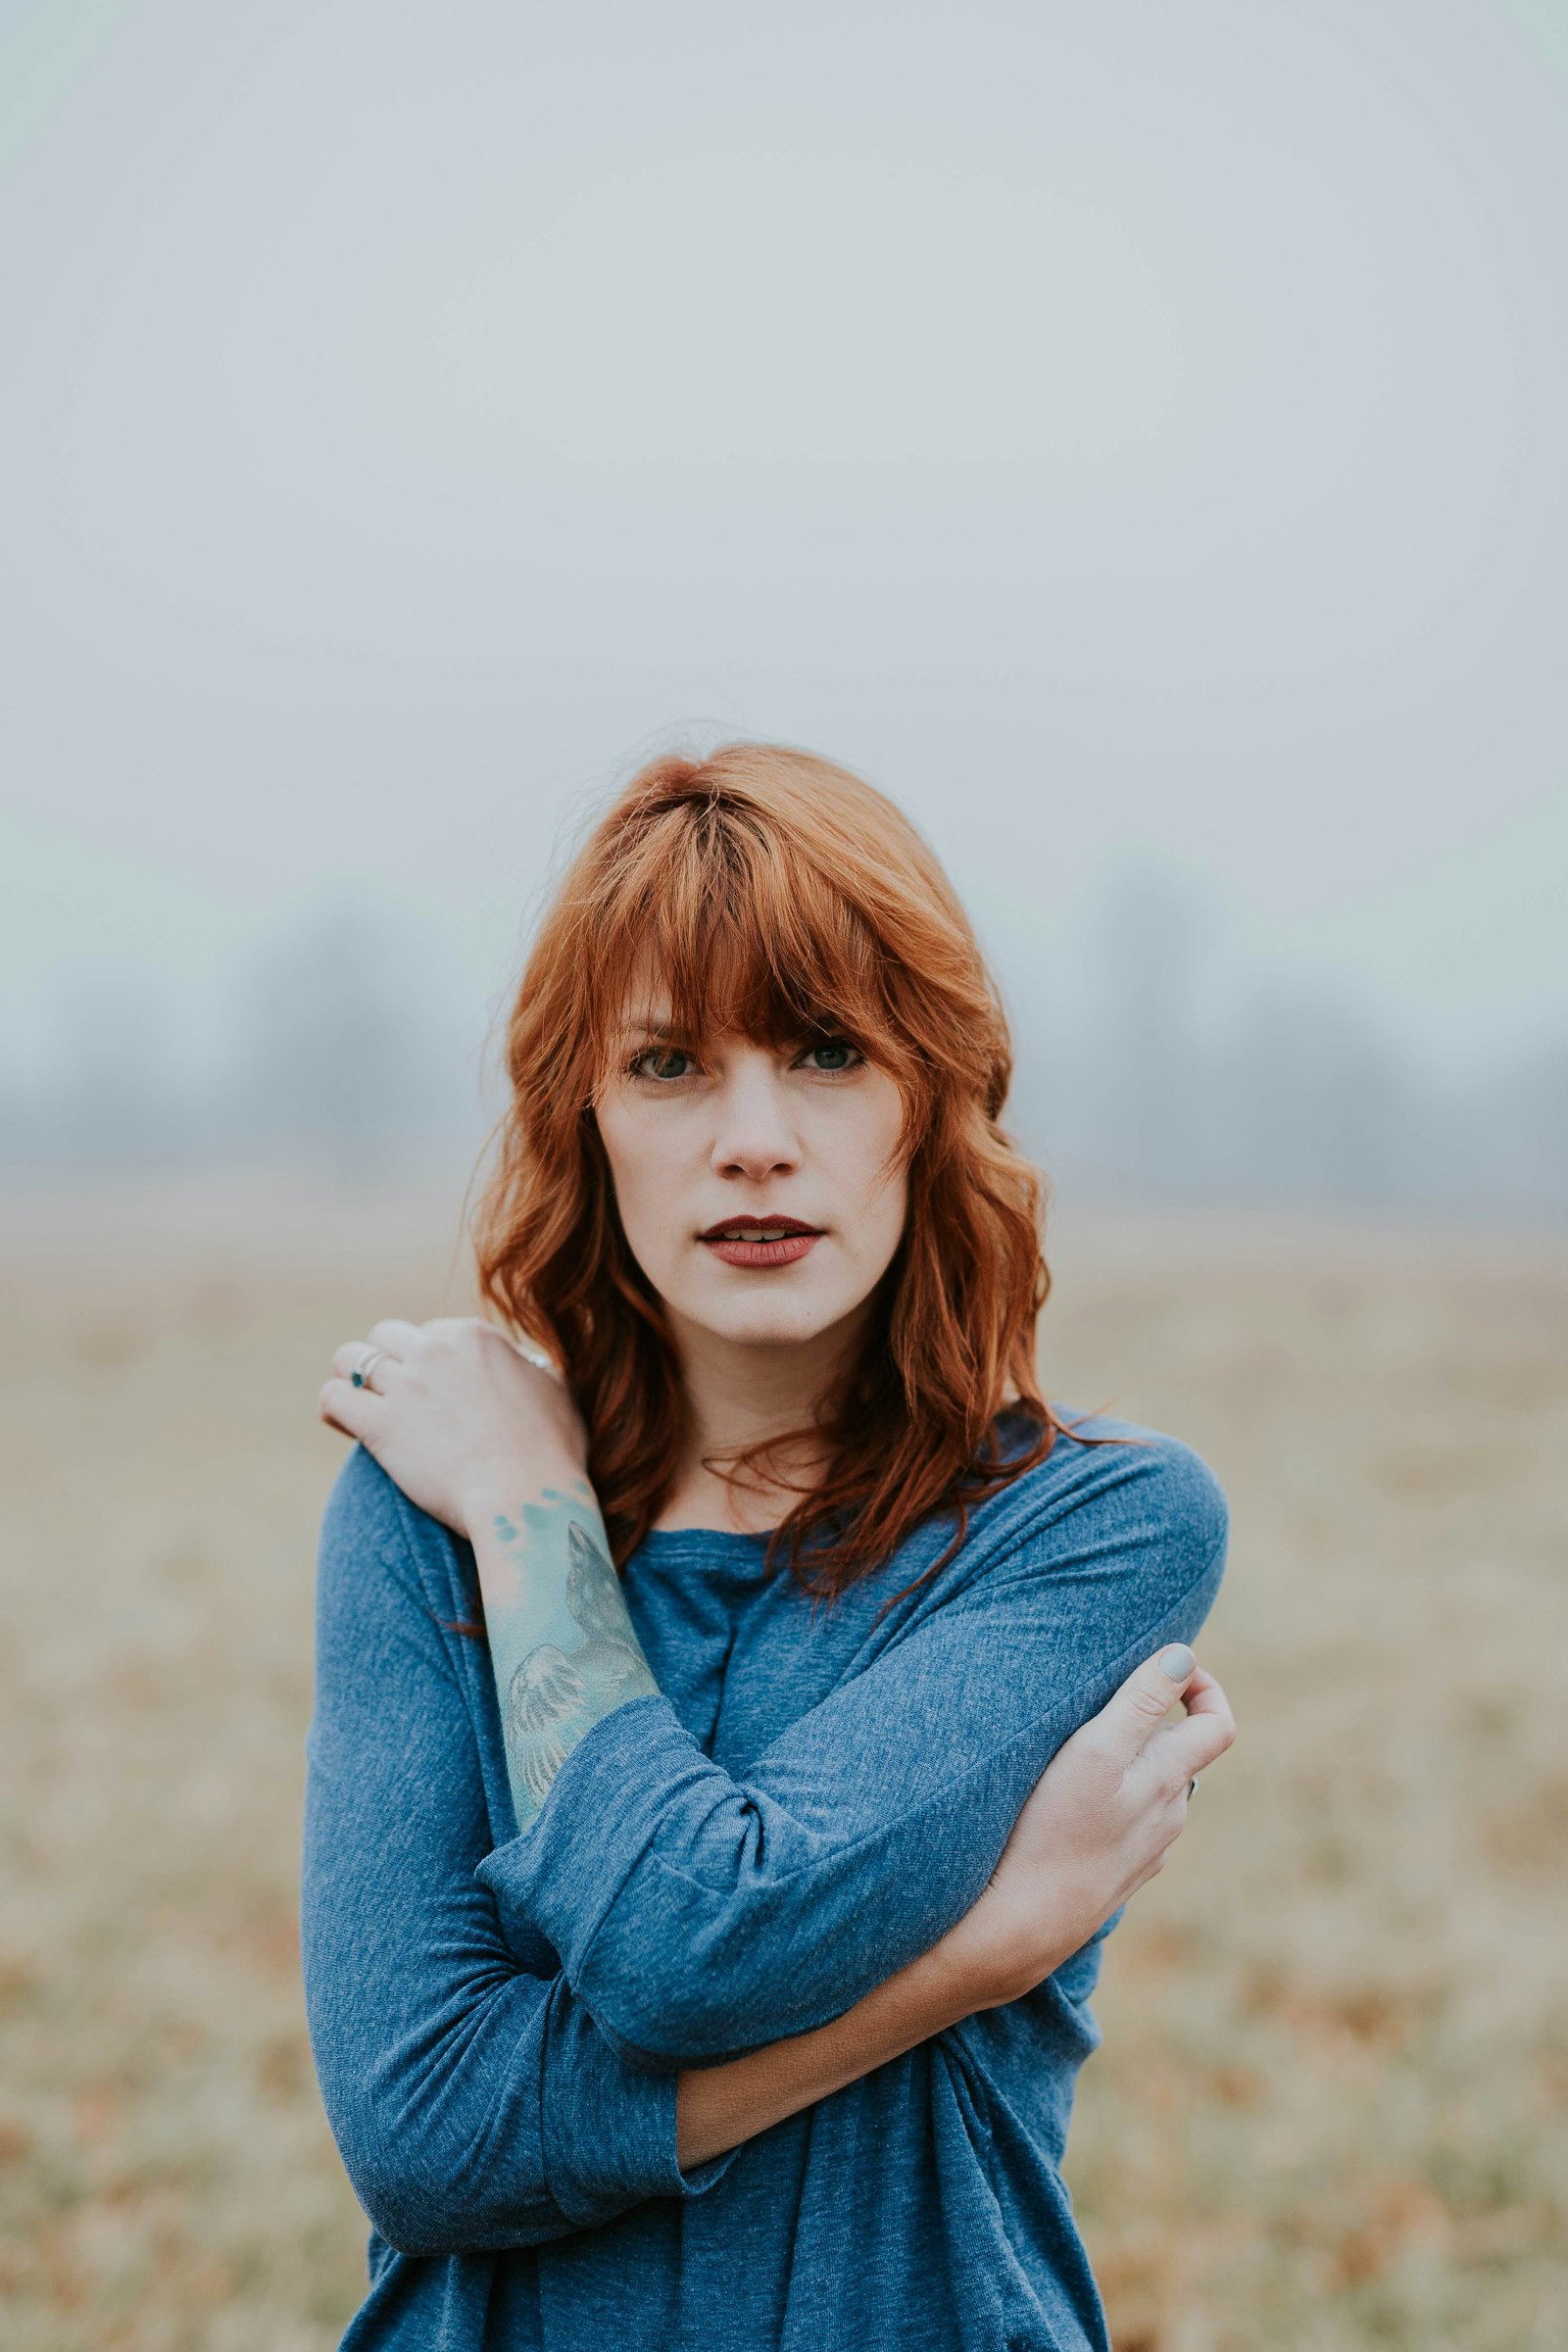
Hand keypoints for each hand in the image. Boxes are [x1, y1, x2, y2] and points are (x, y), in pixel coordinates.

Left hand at [318, 1317, 587, 1538]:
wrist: (528, 1501)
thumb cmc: (553, 1456)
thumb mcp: (556, 1392)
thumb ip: (531, 1369)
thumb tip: (524, 1366)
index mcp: (476, 1336)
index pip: (431, 1331)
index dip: (427, 1360)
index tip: (430, 1388)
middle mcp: (437, 1350)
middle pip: (386, 1335)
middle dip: (386, 1362)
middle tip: (392, 1396)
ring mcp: (407, 1385)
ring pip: (350, 1358)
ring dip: (352, 1379)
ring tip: (359, 1404)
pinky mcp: (382, 1425)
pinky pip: (334, 1396)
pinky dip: (334, 1406)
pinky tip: (343, 1421)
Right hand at [952, 1646, 1236, 2003]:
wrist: (1022, 1924)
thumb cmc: (1053, 1829)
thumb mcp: (1096, 1750)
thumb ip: (1142, 1700)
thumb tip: (1184, 1654)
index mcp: (1169, 1780)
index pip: (1217, 1725)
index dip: (1202, 1687)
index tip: (1167, 1667)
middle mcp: (1168, 1817)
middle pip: (1177, 1753)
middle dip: (1150, 1721)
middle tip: (1098, 1702)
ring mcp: (1144, 1853)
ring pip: (1150, 1790)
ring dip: (1127, 1763)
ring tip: (1075, 1752)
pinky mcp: (1116, 1877)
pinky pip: (1126, 1825)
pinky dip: (1110, 1803)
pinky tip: (1069, 1807)